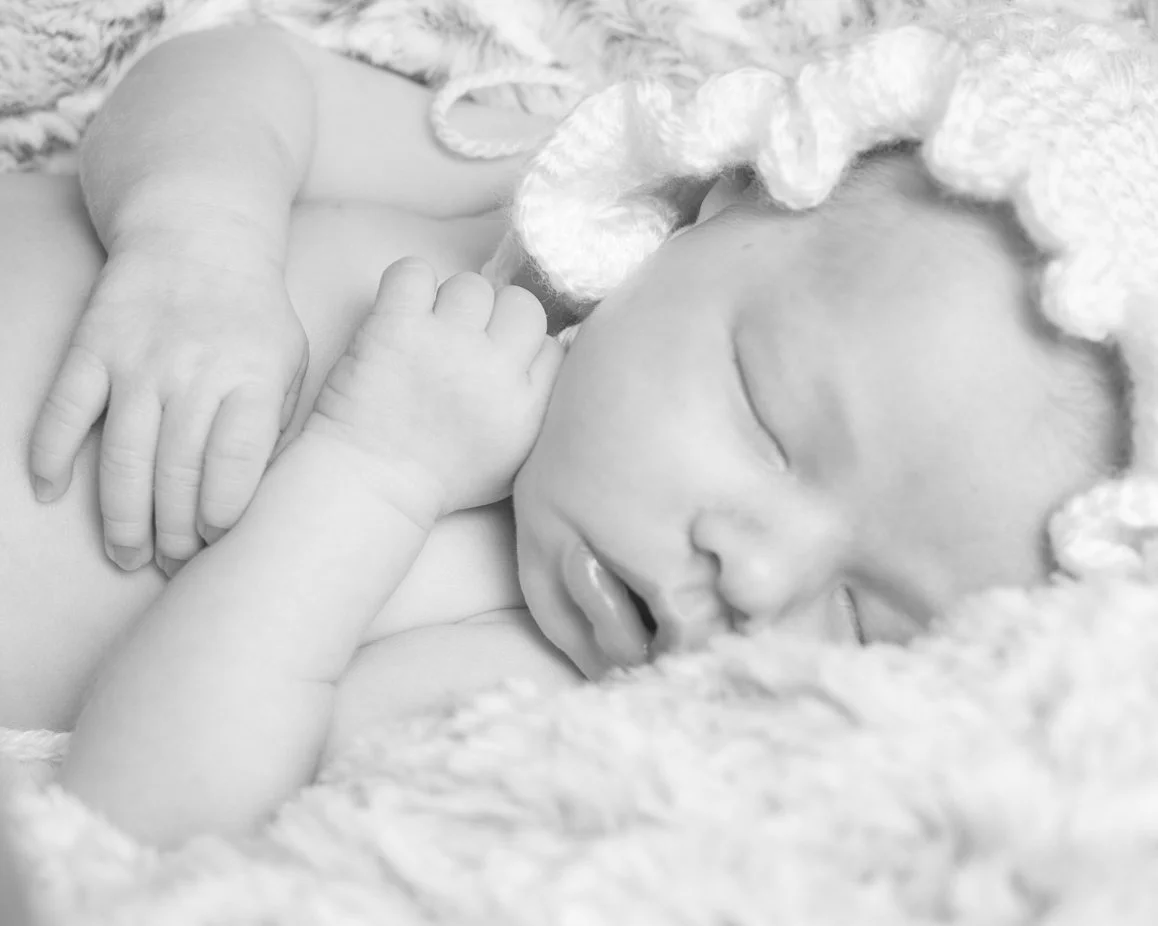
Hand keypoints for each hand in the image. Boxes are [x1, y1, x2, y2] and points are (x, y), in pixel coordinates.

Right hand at [29, 233, 307, 573]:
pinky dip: (49, 453)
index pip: (235, 464)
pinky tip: (49, 494)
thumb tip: (256, 500)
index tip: (221, 544)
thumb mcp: (290, 365)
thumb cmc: (254, 318)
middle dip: (176, 533)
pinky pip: (63, 408)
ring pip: (122, 454)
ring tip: (128, 557)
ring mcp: (137, 360)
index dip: (224, 515)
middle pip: (177, 471)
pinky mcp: (92, 349)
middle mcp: (193, 372)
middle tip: (175, 566)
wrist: (198, 238)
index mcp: (252, 379)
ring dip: (121, 515)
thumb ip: (275, 428)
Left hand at [306, 257, 561, 518]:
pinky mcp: (397, 327)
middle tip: (464, 344)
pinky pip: (415, 272)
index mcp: (530, 408)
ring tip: (429, 334)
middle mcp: (495, 371)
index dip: (523, 350)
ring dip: (451, 304)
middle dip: (495, 321)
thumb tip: (549, 353)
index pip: (551, 344)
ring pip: (471, 285)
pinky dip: (408, 286)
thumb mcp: (516, 461)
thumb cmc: (441, 476)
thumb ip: (542, 409)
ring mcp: (447, 344)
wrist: (369, 486)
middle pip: (521, 305)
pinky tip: (402, 314)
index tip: (497, 365)